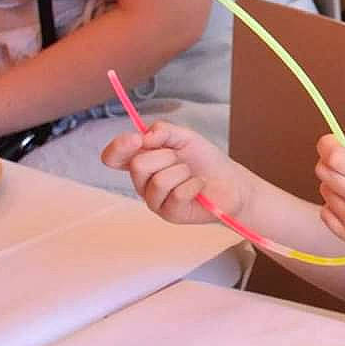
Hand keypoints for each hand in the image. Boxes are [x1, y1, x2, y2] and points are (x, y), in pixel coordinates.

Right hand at [101, 121, 251, 225]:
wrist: (231, 182)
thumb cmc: (205, 161)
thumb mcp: (185, 137)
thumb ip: (164, 131)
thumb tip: (145, 135)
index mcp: (141, 161)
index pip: (113, 157)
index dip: (119, 147)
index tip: (137, 139)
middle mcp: (142, 183)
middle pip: (138, 165)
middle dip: (167, 156)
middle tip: (182, 160)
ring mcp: (154, 200)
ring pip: (159, 181)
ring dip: (183, 172)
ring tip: (192, 175)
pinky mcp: (170, 214)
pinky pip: (177, 195)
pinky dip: (194, 185)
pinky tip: (199, 186)